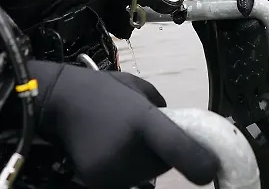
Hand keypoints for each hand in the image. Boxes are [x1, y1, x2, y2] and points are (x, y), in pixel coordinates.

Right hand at [23, 61, 220, 188]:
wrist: (57, 102)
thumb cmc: (101, 91)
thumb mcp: (136, 88)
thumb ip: (161, 109)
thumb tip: (181, 127)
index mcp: (141, 120)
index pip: (176, 147)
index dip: (199, 161)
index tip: (212, 168)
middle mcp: (128, 149)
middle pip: (163, 164)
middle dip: (161, 152)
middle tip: (140, 133)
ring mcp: (112, 169)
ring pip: (146, 173)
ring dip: (142, 162)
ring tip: (119, 138)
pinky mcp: (98, 182)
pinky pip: (125, 179)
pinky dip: (123, 169)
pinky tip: (108, 150)